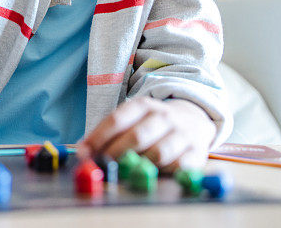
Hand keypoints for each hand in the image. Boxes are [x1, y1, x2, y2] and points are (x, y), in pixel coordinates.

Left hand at [77, 97, 215, 171]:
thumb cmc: (152, 125)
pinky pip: (177, 167)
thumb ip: (108, 134)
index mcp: (143, 105)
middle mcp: (164, 116)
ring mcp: (182, 134)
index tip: (84, 152)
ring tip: (126, 172)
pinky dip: (162, 173)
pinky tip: (152, 174)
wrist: (194, 121)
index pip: (117, 119)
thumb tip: (83, 151)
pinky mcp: (196, 152)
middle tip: (103, 166)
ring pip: (157, 153)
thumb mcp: (131, 120)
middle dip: (116, 153)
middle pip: (137, 136)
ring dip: (138, 166)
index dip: (98, 137)